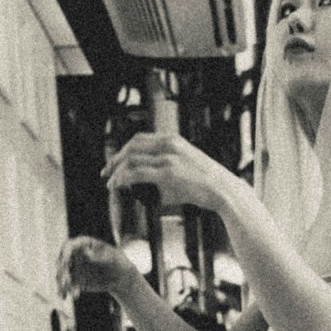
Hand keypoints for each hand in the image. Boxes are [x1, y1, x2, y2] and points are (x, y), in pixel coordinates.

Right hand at [56, 236, 136, 297]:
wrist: (121, 278)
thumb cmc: (118, 263)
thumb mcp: (112, 259)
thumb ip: (98, 256)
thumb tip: (84, 252)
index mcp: (83, 244)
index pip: (69, 246)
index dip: (65, 253)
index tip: (65, 262)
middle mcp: (74, 254)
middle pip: (62, 261)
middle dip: (62, 271)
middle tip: (66, 280)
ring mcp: (73, 267)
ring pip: (62, 275)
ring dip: (62, 283)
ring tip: (67, 291)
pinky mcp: (75, 280)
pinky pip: (67, 286)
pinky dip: (68, 291)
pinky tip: (75, 295)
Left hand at [101, 132, 228, 212]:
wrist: (224, 191)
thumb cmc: (207, 186)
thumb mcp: (186, 169)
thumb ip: (166, 172)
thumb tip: (149, 186)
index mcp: (173, 140)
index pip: (139, 139)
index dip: (123, 150)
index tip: (114, 163)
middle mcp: (169, 144)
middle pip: (131, 146)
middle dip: (115, 159)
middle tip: (106, 173)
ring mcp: (168, 158)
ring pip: (131, 159)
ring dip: (116, 171)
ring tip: (109, 184)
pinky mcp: (168, 173)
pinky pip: (137, 173)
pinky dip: (122, 179)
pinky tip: (117, 186)